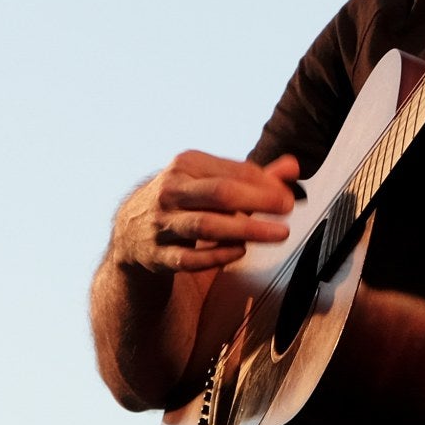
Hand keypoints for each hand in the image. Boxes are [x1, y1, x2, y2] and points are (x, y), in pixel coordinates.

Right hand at [110, 151, 298, 274]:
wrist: (131, 231)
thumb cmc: (184, 202)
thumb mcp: (210, 181)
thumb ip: (253, 176)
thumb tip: (293, 166)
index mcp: (186, 165)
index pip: (234, 171)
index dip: (266, 183)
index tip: (289, 196)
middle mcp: (171, 190)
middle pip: (220, 193)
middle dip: (259, 200)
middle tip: (288, 208)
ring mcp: (162, 223)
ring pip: (206, 225)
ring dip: (247, 230)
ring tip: (278, 233)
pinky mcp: (159, 254)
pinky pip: (191, 258)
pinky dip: (218, 255)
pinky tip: (240, 252)